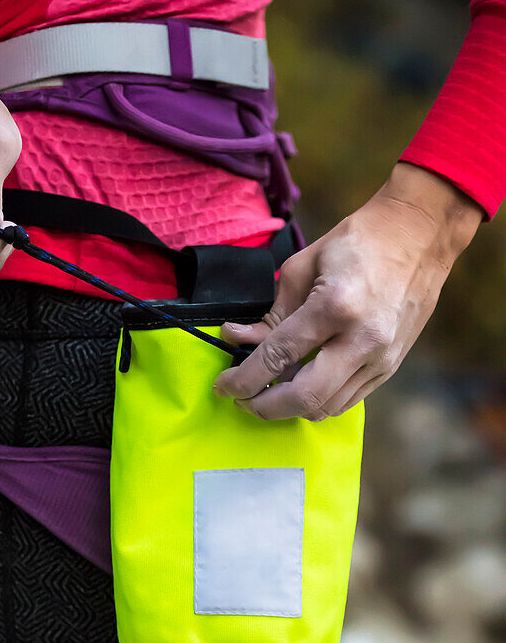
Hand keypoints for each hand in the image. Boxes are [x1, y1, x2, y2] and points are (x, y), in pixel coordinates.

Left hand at [213, 162, 483, 419]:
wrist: (419, 234)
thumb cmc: (357, 241)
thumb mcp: (301, 266)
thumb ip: (270, 312)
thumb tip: (239, 340)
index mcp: (334, 306)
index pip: (278, 357)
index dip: (243, 379)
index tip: (223, 385)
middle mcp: (361, 340)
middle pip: (304, 398)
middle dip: (264, 406)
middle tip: (242, 399)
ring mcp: (381, 358)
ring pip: (326, 408)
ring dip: (290, 408)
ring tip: (268, 392)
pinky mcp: (391, 367)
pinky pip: (347, 401)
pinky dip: (317, 401)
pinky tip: (300, 386)